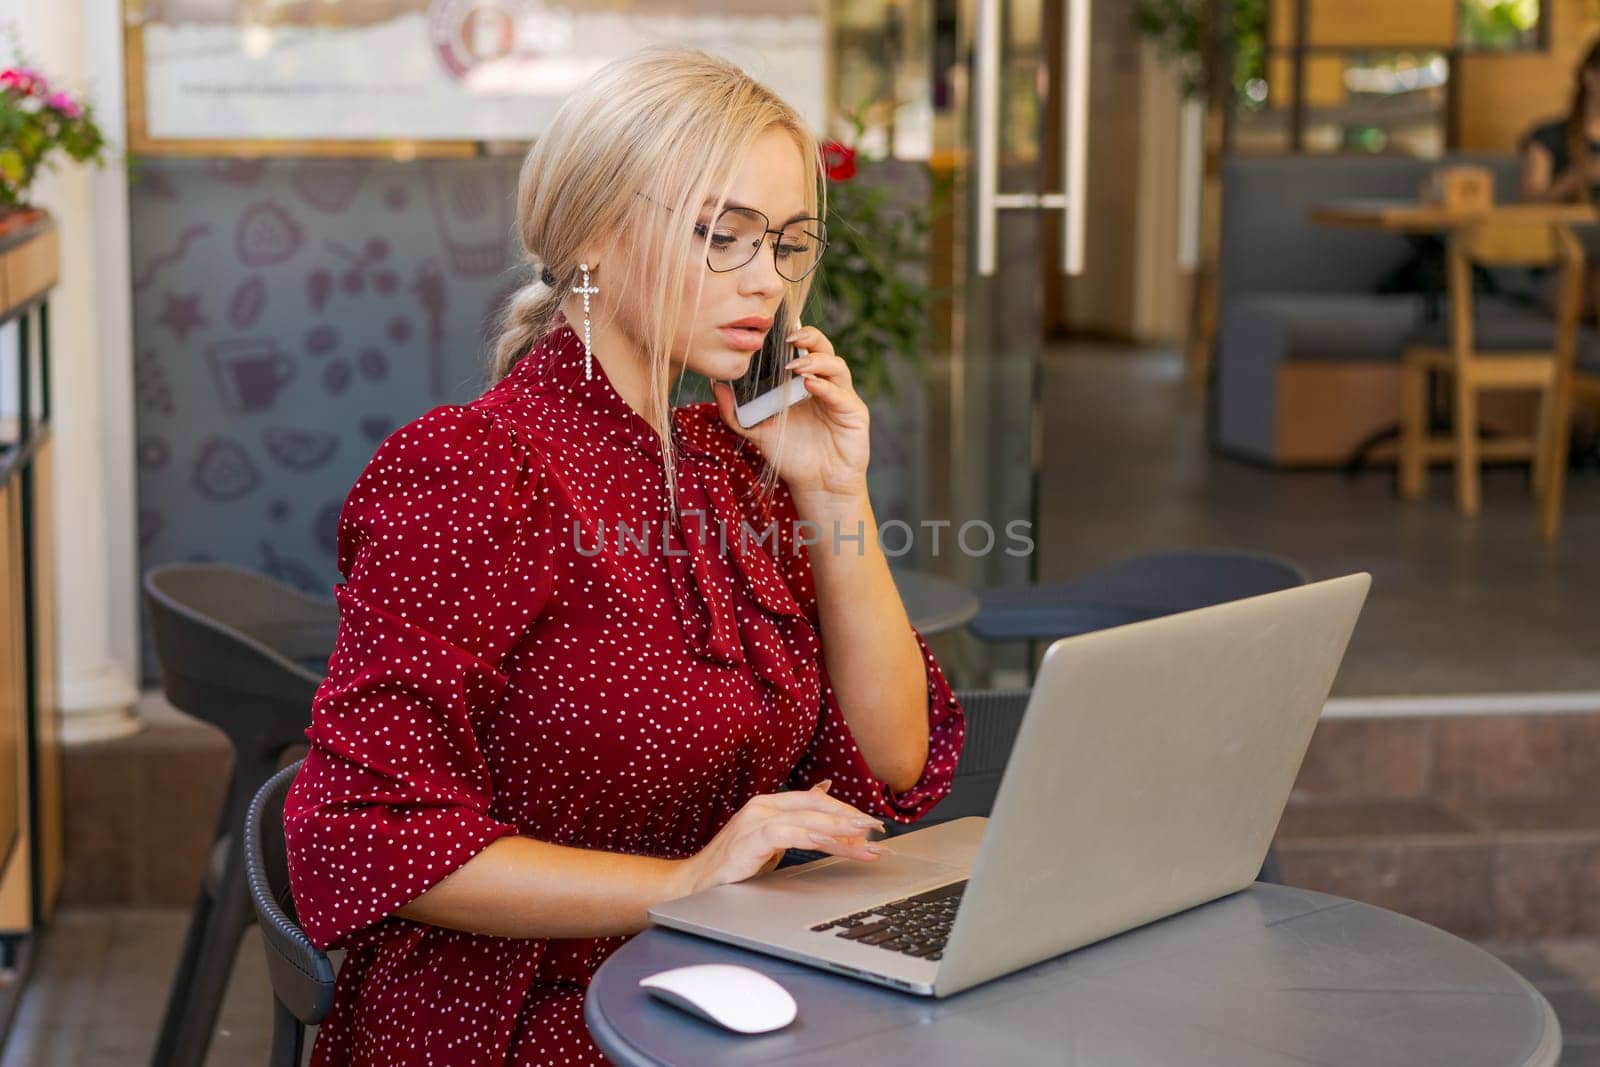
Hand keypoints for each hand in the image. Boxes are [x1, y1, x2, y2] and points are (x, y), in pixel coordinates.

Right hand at [672, 780, 890, 896]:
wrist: (694, 885)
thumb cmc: (733, 866)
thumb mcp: (771, 840)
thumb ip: (796, 819)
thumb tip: (825, 790)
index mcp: (769, 805)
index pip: (815, 801)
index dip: (845, 811)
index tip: (871, 825)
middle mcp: (763, 807)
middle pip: (816, 805)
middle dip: (850, 818)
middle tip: (878, 830)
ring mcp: (755, 821)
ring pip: (807, 819)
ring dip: (840, 830)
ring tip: (865, 841)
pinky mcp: (750, 840)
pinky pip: (789, 834)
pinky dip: (814, 837)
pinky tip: (833, 845)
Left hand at [710, 324, 871, 504]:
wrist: (817, 486)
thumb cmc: (791, 456)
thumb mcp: (757, 432)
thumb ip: (734, 412)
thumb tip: (715, 385)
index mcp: (804, 383)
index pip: (802, 349)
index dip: (793, 335)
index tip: (775, 328)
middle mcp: (826, 384)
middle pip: (823, 349)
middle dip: (809, 337)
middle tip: (789, 337)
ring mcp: (842, 397)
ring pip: (836, 366)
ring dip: (816, 361)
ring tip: (795, 365)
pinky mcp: (854, 413)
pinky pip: (841, 394)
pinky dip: (826, 387)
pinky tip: (809, 385)